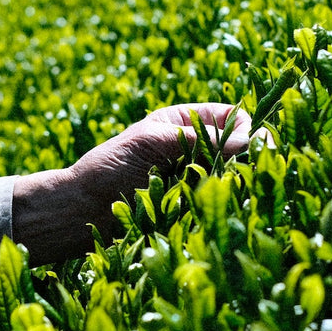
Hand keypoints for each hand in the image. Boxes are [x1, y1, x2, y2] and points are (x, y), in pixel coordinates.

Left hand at [12, 103, 252, 263]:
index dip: (246, 127)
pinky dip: (225, 205)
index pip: (233, 117)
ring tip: (235, 192)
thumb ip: (194, 138)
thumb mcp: (148, 143)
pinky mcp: (193, 209)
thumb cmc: (106, 169)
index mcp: (185, 123)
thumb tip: (245, 141)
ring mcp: (196, 180)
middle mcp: (195, 149)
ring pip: (236, 179)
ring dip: (238, 184)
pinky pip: (220, 204)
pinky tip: (223, 209)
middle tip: (248, 171)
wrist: (82, 213)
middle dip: (249, 158)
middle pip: (242, 148)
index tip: (248, 145)